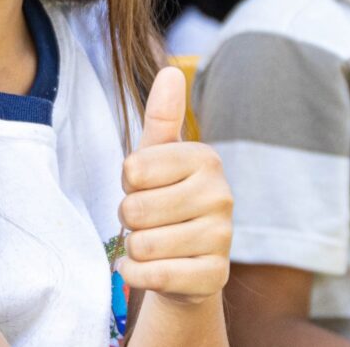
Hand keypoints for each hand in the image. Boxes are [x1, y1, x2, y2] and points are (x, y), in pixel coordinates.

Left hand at [118, 67, 231, 304]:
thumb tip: (171, 71)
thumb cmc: (164, 199)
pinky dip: (136, 275)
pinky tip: (150, 268)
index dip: (127, 182)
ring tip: (153, 242)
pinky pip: (151, 276)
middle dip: (129, 219)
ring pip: (142, 245)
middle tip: (148, 219)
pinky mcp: (214, 277)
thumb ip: (161, 117)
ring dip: (134, 249)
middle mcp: (222, 196)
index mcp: (206, 159)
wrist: (184, 263)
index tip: (144, 187)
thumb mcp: (157, 157)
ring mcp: (222, 239)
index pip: (133, 169)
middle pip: (134, 209)